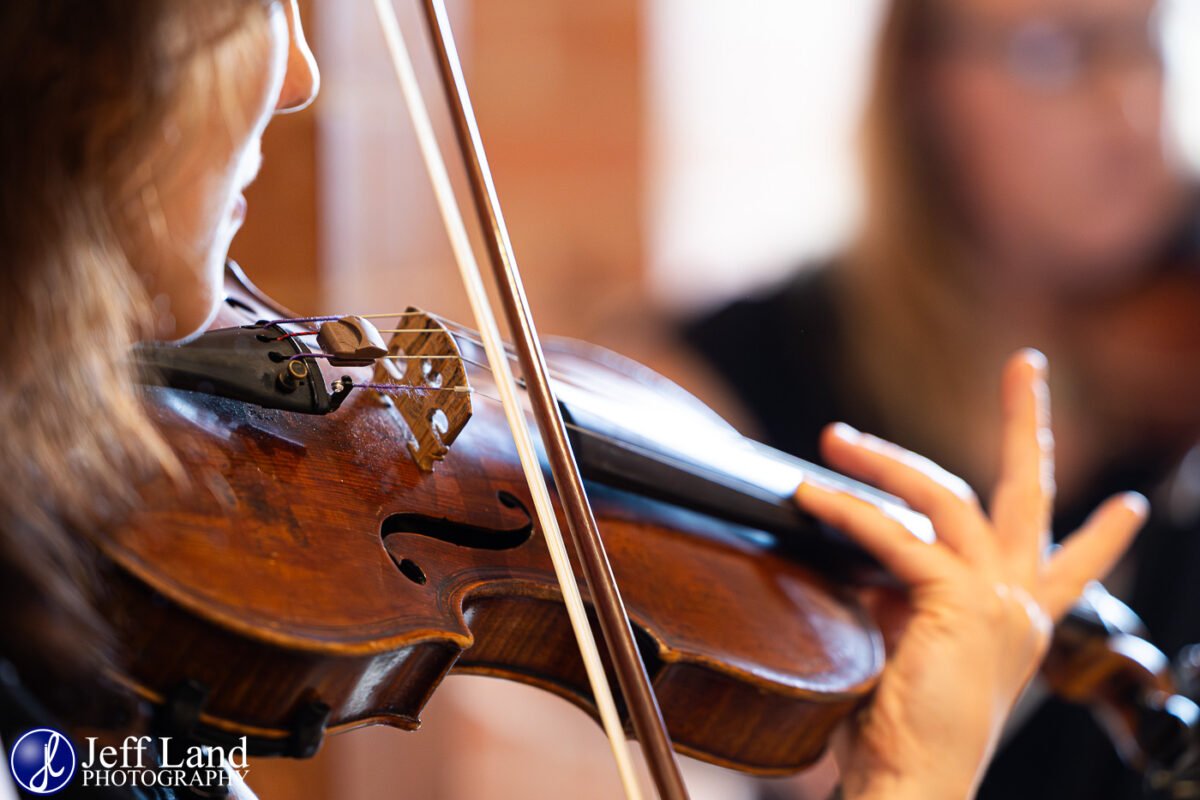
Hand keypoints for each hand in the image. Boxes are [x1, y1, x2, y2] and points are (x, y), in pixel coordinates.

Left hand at [793, 350, 1146, 799]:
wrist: (911, 787)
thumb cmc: (898, 733)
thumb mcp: (909, 649)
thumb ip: (902, 598)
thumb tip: (864, 554)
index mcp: (1019, 624)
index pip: (1070, 566)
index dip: (1101, 536)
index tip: (1127, 506)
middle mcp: (1020, 607)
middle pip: (1032, 494)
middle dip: (1028, 421)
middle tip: (1027, 366)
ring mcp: (997, 602)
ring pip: (947, 497)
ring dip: (885, 460)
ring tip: (835, 438)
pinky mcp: (958, 604)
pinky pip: (894, 535)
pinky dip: (844, 510)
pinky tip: (808, 494)